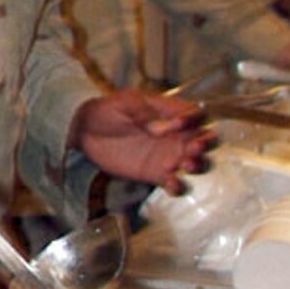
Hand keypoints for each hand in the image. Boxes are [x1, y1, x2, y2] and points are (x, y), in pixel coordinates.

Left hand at [71, 89, 212, 195]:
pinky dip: (177, 186)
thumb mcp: (124, 102)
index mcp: (169, 113)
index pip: (194, 115)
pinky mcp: (155, 174)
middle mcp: (174, 135)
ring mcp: (166, 156)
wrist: (85, 131)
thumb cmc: (107, 110)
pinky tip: (173, 184)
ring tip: (188, 165)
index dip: (193, 120)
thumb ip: (145, 112)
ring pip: (192, 162)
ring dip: (196, 164)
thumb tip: (163, 128)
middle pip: (202, 140)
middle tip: (195, 148)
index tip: (179, 124)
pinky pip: (173, 182)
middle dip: (204, 144)